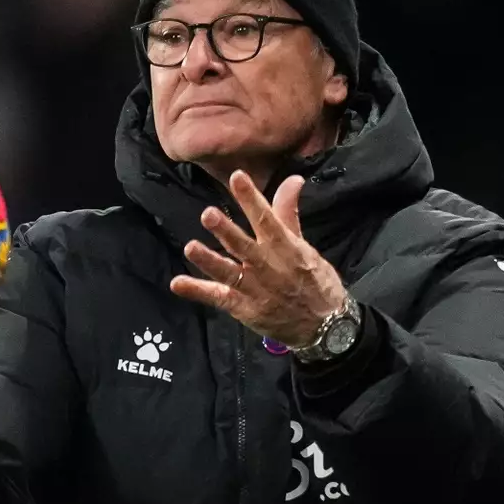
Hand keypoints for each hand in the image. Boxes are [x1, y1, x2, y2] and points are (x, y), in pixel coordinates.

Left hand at [169, 170, 346, 347]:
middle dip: (225, 231)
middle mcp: (267, 267)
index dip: (251, 198)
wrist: (326, 326)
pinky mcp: (244, 308)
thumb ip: (288, 213)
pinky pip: (218, 298)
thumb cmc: (315, 281)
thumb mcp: (304, 246)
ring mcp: (255, 289)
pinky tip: (177, 283)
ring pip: (228, 272)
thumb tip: (293, 179)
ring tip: (190, 248)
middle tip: (208, 214)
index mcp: (285, 248)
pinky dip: (198, 291)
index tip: (237, 177)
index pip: (266, 219)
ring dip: (209, 260)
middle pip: (243, 246)